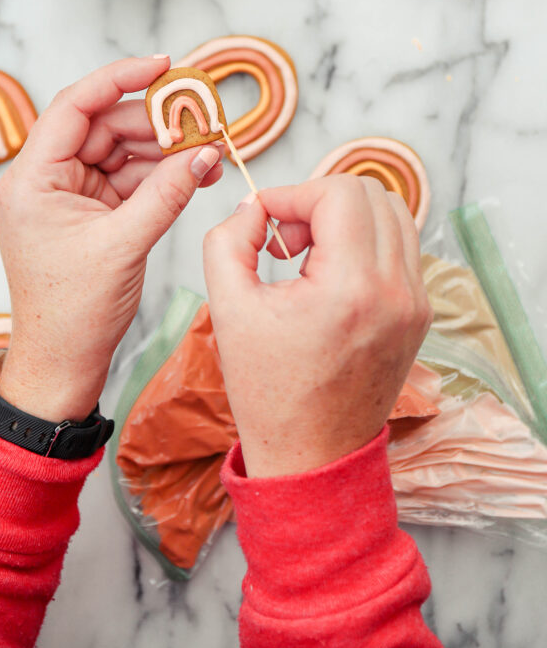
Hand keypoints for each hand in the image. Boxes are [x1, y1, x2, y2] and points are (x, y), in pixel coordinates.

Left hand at [0, 56, 222, 421]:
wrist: (63, 362)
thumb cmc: (73, 310)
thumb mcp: (123, 245)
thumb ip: (166, 193)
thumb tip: (204, 154)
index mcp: (33, 178)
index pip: (75, 106)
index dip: (119, 78)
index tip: (162, 65)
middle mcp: (47, 179)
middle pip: (104, 127)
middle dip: (156, 123)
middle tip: (204, 120)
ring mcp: (70, 196)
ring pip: (121, 152)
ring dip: (164, 150)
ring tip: (210, 150)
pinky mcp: (91, 214)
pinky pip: (129, 180)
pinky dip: (161, 176)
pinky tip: (196, 173)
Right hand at [203, 176, 430, 476]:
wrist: (312, 455)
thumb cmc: (269, 390)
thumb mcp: (228, 308)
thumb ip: (228, 240)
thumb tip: (252, 206)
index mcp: (351, 288)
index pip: (338, 192)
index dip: (292, 193)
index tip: (265, 221)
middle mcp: (396, 290)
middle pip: (370, 193)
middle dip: (319, 201)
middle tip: (287, 241)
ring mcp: (415, 302)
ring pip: (392, 214)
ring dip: (345, 218)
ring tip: (308, 256)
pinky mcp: (419, 313)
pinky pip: (400, 247)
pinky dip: (364, 242)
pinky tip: (330, 277)